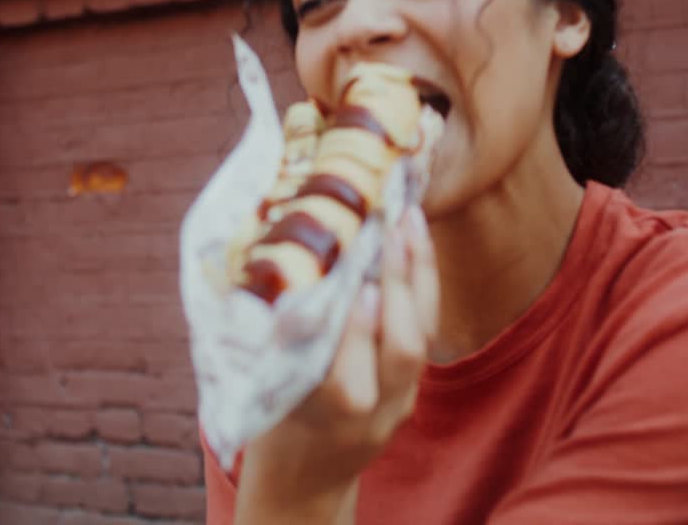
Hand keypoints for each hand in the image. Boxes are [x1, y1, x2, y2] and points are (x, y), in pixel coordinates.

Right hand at [235, 205, 439, 523]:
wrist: (309, 468)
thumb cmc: (271, 412)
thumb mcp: (261, 382)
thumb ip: (273, 341)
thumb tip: (268, 273)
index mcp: (322, 419)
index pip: (344, 378)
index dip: (354, 333)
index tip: (355, 287)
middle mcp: (369, 414)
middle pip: (399, 352)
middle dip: (397, 286)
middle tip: (388, 229)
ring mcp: (398, 401)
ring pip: (421, 338)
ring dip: (417, 274)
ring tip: (407, 219)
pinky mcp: (414, 386)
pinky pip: (427, 331)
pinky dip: (422, 280)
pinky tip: (414, 235)